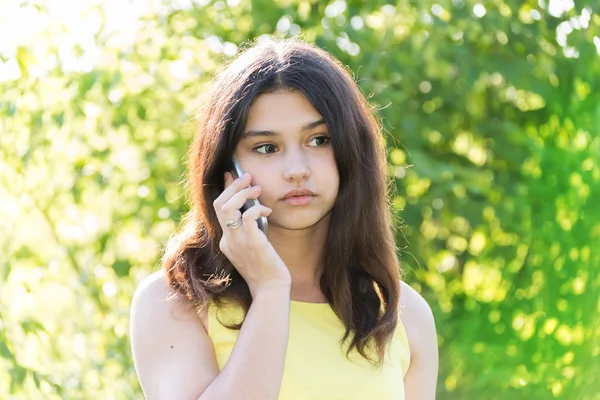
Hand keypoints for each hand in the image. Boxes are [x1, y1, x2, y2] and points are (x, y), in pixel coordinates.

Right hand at [213, 172, 291, 296]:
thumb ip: (250, 227)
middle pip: (219, 204)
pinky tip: (267, 211)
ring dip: (243, 193)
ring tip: (257, 189)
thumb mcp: (254, 244)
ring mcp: (238, 242)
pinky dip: (257, 208)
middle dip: (233, 186)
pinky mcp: (252, 243)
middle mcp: (228, 239)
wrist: (270, 289)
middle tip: (248, 176)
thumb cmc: (266, 267)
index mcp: (226, 240)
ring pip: (228, 207)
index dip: (226, 189)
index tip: (233, 175)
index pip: (219, 208)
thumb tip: (252, 206)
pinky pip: (248, 217)